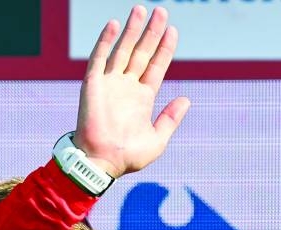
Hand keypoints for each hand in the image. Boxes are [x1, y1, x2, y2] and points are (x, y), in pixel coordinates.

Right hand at [74, 5, 189, 177]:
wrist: (102, 162)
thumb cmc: (128, 157)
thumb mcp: (158, 139)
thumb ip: (171, 119)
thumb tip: (186, 99)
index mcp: (142, 98)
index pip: (156, 66)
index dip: (165, 48)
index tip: (173, 30)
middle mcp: (127, 87)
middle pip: (142, 52)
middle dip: (151, 32)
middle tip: (161, 11)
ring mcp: (110, 84)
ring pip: (123, 50)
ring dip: (132, 30)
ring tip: (141, 10)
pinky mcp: (93, 84)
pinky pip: (100, 58)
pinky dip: (106, 40)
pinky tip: (114, 24)